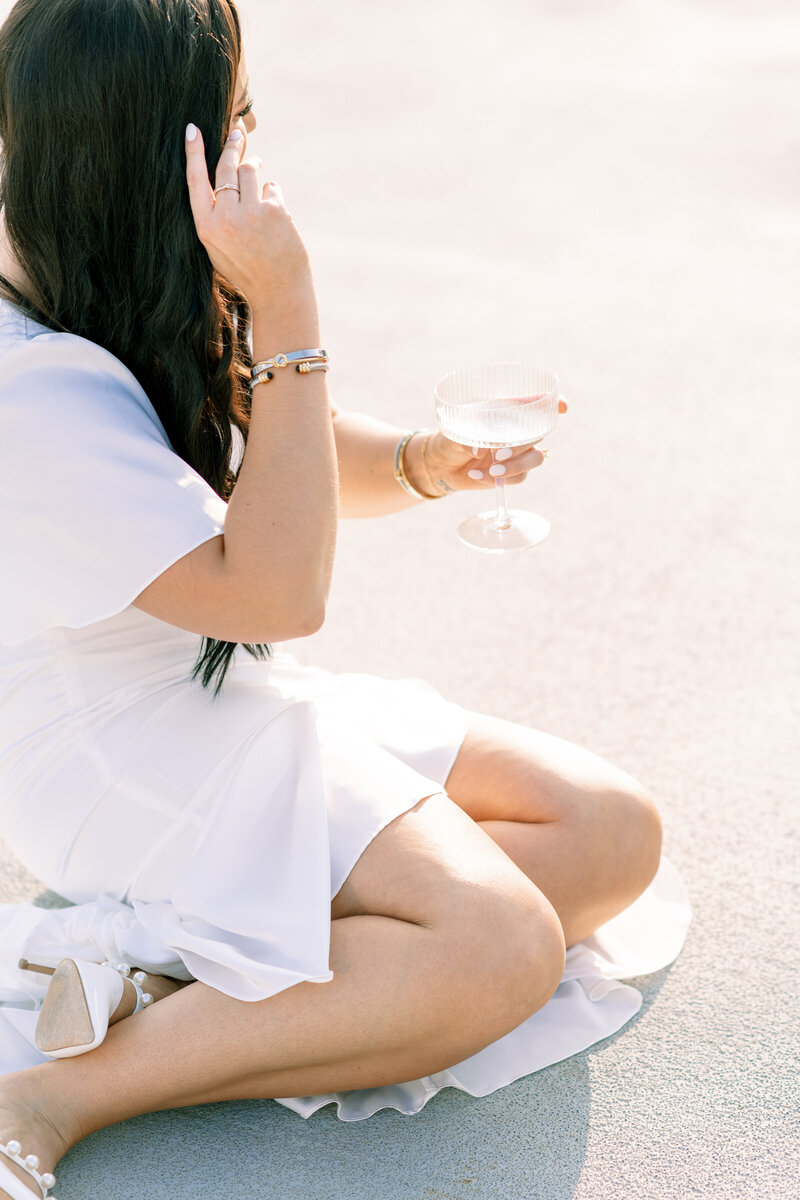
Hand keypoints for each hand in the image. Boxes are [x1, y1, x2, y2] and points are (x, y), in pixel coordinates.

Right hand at [184, 124, 313, 310]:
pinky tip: (275, 214)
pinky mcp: (275, 211)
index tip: (192, 129)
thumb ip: (216, 215)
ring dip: (254, 168)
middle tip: (238, 133)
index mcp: (207, 228)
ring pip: (249, 170)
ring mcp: (251, 213)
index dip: (193, 152)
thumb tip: (223, 174)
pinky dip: (273, 195)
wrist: (279, 291)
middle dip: (232, 145)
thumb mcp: (218, 247)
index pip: (195, 180)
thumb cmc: (247, 270)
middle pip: (225, 167)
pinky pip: (271, 187)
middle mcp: (226, 218)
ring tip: (258, 176)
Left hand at [419, 398, 568, 494]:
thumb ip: (468, 437)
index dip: (555, 404)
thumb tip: (479, 448)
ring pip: (535, 458)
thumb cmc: (448, 438)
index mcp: (506, 412)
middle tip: (499, 453)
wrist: (439, 464)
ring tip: (491, 469)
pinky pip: (519, 477)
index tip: (563, 408)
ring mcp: (517, 453)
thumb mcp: (453, 432)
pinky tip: (476, 475)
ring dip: (516, 465)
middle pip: (539, 434)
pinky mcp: (511, 473)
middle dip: (522, 444)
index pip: (537, 404)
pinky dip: (500, 479)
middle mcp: (517, 431)